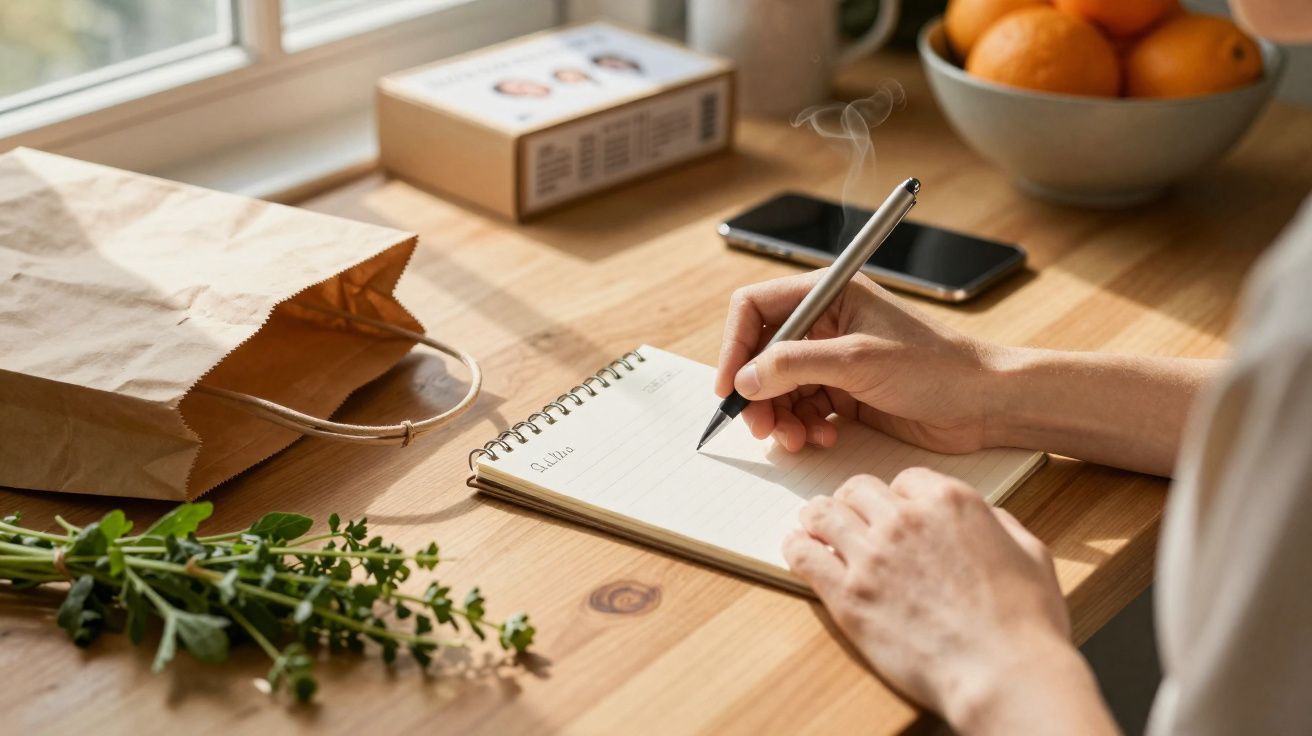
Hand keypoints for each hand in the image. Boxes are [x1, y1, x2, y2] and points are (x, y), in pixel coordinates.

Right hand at [715, 272, 1001, 453]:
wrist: (984, 403)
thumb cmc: (936, 367)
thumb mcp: (858, 360)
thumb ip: (796, 364)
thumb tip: (746, 378)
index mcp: (829, 294)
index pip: (756, 308)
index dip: (735, 345)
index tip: (730, 385)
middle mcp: (826, 323)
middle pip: (762, 354)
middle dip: (756, 392)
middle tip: (760, 426)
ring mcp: (833, 359)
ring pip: (778, 388)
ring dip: (779, 416)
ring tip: (794, 439)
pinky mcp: (844, 392)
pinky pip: (802, 409)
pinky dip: (802, 428)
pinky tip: (820, 439)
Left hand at [784, 469, 1114, 733]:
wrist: (1003, 673)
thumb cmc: (1026, 623)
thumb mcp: (1031, 554)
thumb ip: (999, 524)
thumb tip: (983, 518)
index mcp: (950, 502)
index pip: (905, 479)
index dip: (898, 496)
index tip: (893, 511)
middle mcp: (906, 519)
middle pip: (858, 490)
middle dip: (854, 502)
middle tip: (849, 518)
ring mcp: (872, 555)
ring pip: (823, 514)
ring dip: (818, 519)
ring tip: (815, 529)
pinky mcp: (849, 594)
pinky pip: (804, 555)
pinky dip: (798, 548)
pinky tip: (799, 551)